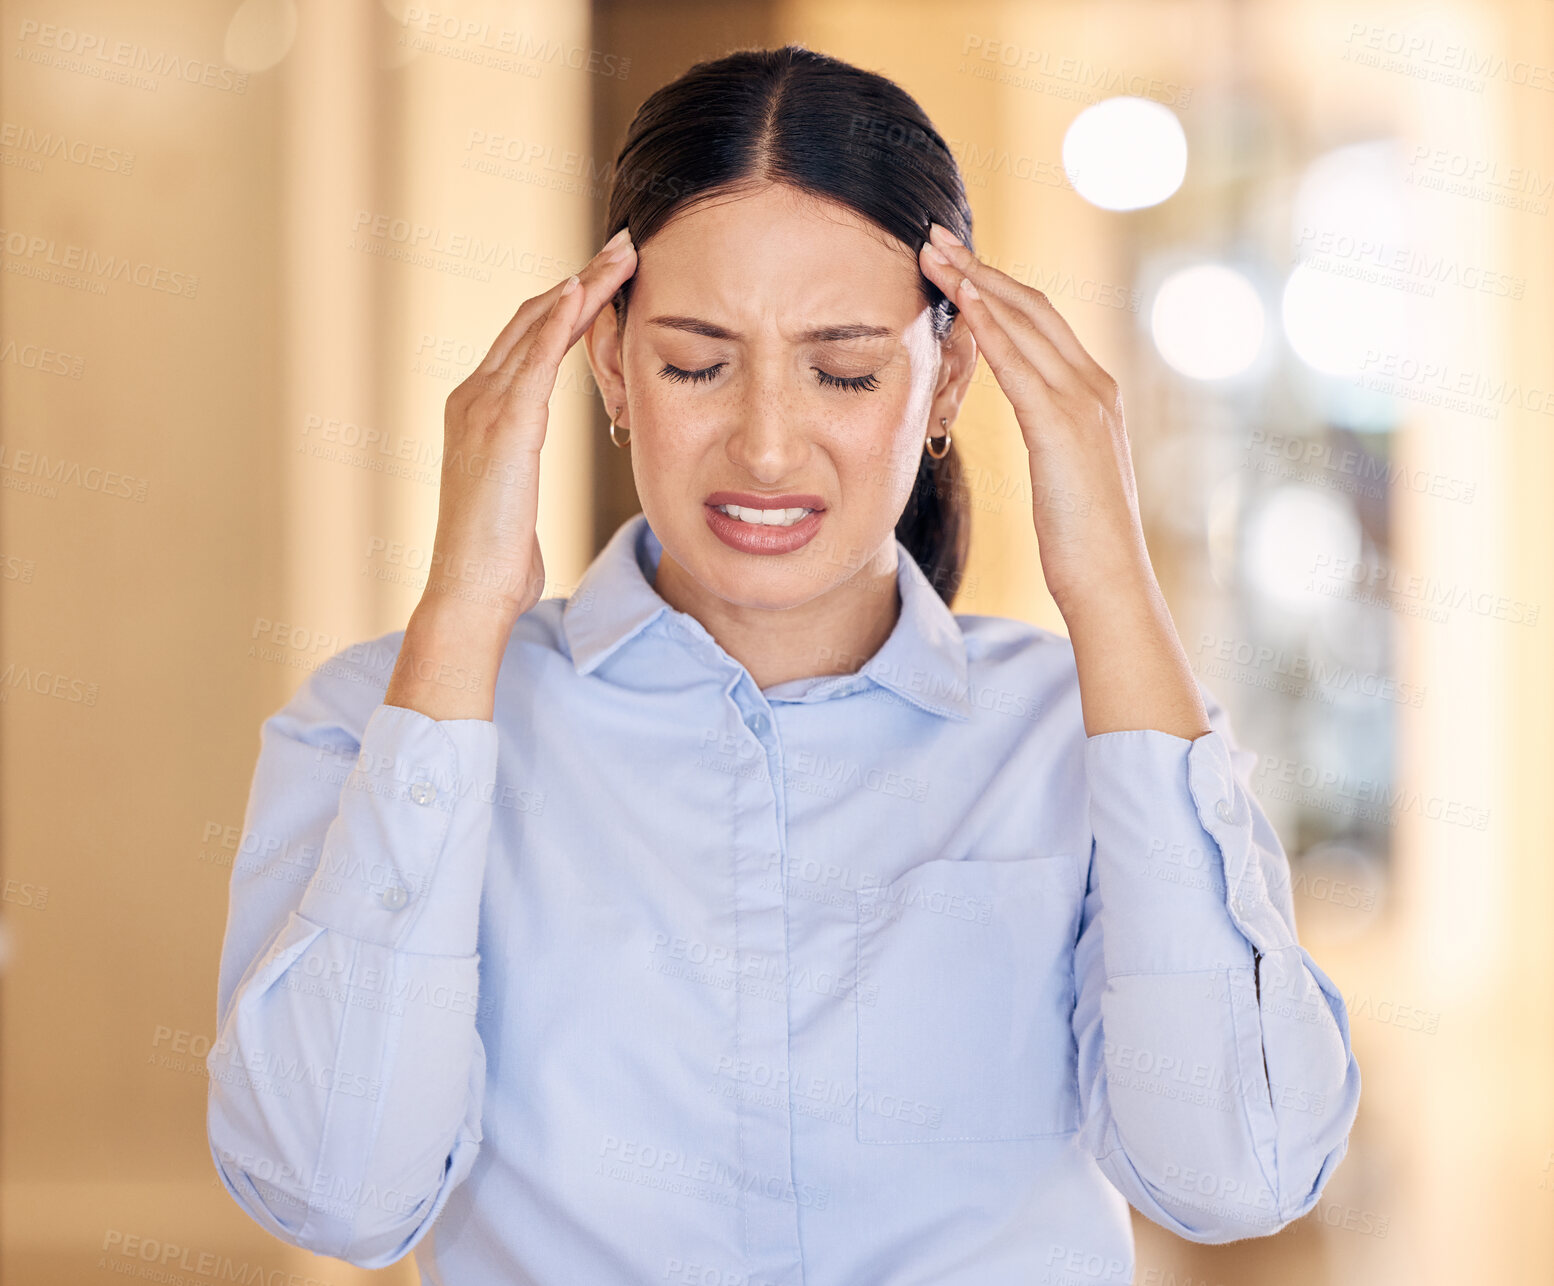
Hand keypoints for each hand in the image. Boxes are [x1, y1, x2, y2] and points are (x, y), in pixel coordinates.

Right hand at [421, 226, 638, 630]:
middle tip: (624, 246)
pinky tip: (582, 291)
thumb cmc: (496, 559)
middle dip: (581, 279)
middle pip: (533, 319)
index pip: (528, 341)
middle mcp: (473, 396)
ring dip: (582, 285)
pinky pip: (534, 360)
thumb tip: (525, 476)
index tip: (606, 276)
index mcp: (478, 411)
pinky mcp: (503, 425)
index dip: (568, 303)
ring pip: (537, 327)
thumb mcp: (511, 500)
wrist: (470, 590)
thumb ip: (517, 469)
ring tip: (621, 255)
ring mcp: (482, 406)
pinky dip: (558, 321)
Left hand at [917, 222, 1154, 618]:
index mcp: (1094, 394)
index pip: (1042, 322)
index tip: (957, 261)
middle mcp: (1094, 386)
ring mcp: (1083, 403)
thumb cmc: (1082, 540)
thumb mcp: (1065, 474)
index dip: (998, 287)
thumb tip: (1038, 427)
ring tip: (933, 252)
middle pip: (1032, 306)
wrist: (1111, 582)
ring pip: (1023, 322)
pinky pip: (1020, 363)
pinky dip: (990, 325)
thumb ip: (1055, 436)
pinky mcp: (1063, 427)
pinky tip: (961, 299)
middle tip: (935, 235)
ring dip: (975, 281)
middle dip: (981, 266)